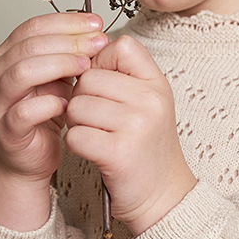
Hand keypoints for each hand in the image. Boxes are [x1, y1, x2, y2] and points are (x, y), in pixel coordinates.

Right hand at [0, 12, 107, 228]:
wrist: (31, 153)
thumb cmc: (46, 110)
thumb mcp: (61, 74)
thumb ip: (71, 53)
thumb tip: (97, 33)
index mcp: (8, 53)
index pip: (34, 26)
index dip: (67, 22)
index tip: (96, 23)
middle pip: (29, 45)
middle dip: (69, 41)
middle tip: (98, 43)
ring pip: (22, 72)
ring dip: (58, 64)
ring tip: (86, 67)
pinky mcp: (6, 128)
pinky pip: (23, 111)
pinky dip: (49, 104)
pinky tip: (70, 102)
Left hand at [65, 34, 196, 234]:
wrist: (163, 193)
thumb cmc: (147, 144)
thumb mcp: (147, 101)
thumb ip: (122, 75)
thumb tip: (84, 54)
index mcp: (157, 83)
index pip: (121, 46)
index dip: (102, 61)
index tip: (104, 84)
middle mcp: (151, 100)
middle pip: (89, 78)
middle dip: (82, 97)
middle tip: (97, 118)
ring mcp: (136, 126)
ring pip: (77, 106)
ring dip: (76, 123)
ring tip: (96, 134)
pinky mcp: (118, 153)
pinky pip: (75, 135)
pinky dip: (76, 144)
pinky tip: (93, 150)